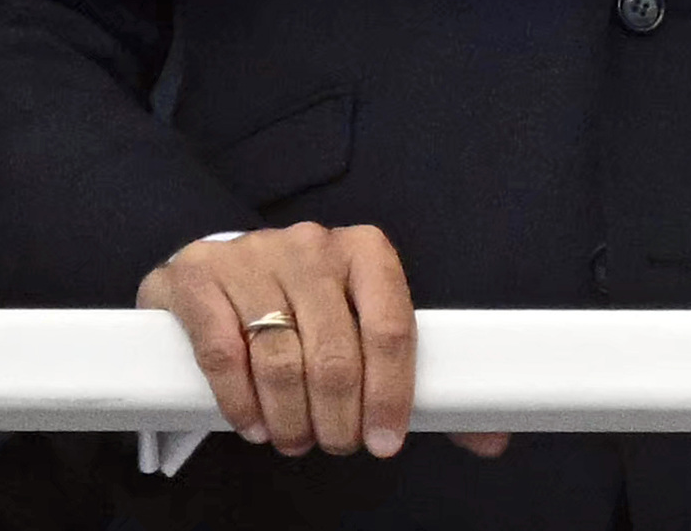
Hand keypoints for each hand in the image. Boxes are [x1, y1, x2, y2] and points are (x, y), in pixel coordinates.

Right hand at [136, 224, 509, 460]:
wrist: (215, 269)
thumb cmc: (305, 306)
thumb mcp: (360, 321)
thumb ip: (417, 376)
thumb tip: (491, 440)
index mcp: (366, 250)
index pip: (391, 327)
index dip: (392, 394)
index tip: (386, 441)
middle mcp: (311, 245)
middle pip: (336, 352)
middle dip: (340, 416)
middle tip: (336, 445)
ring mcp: (252, 257)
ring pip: (281, 358)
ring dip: (292, 418)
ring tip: (296, 440)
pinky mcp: (199, 278)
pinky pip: (224, 353)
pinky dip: (241, 402)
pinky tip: (253, 424)